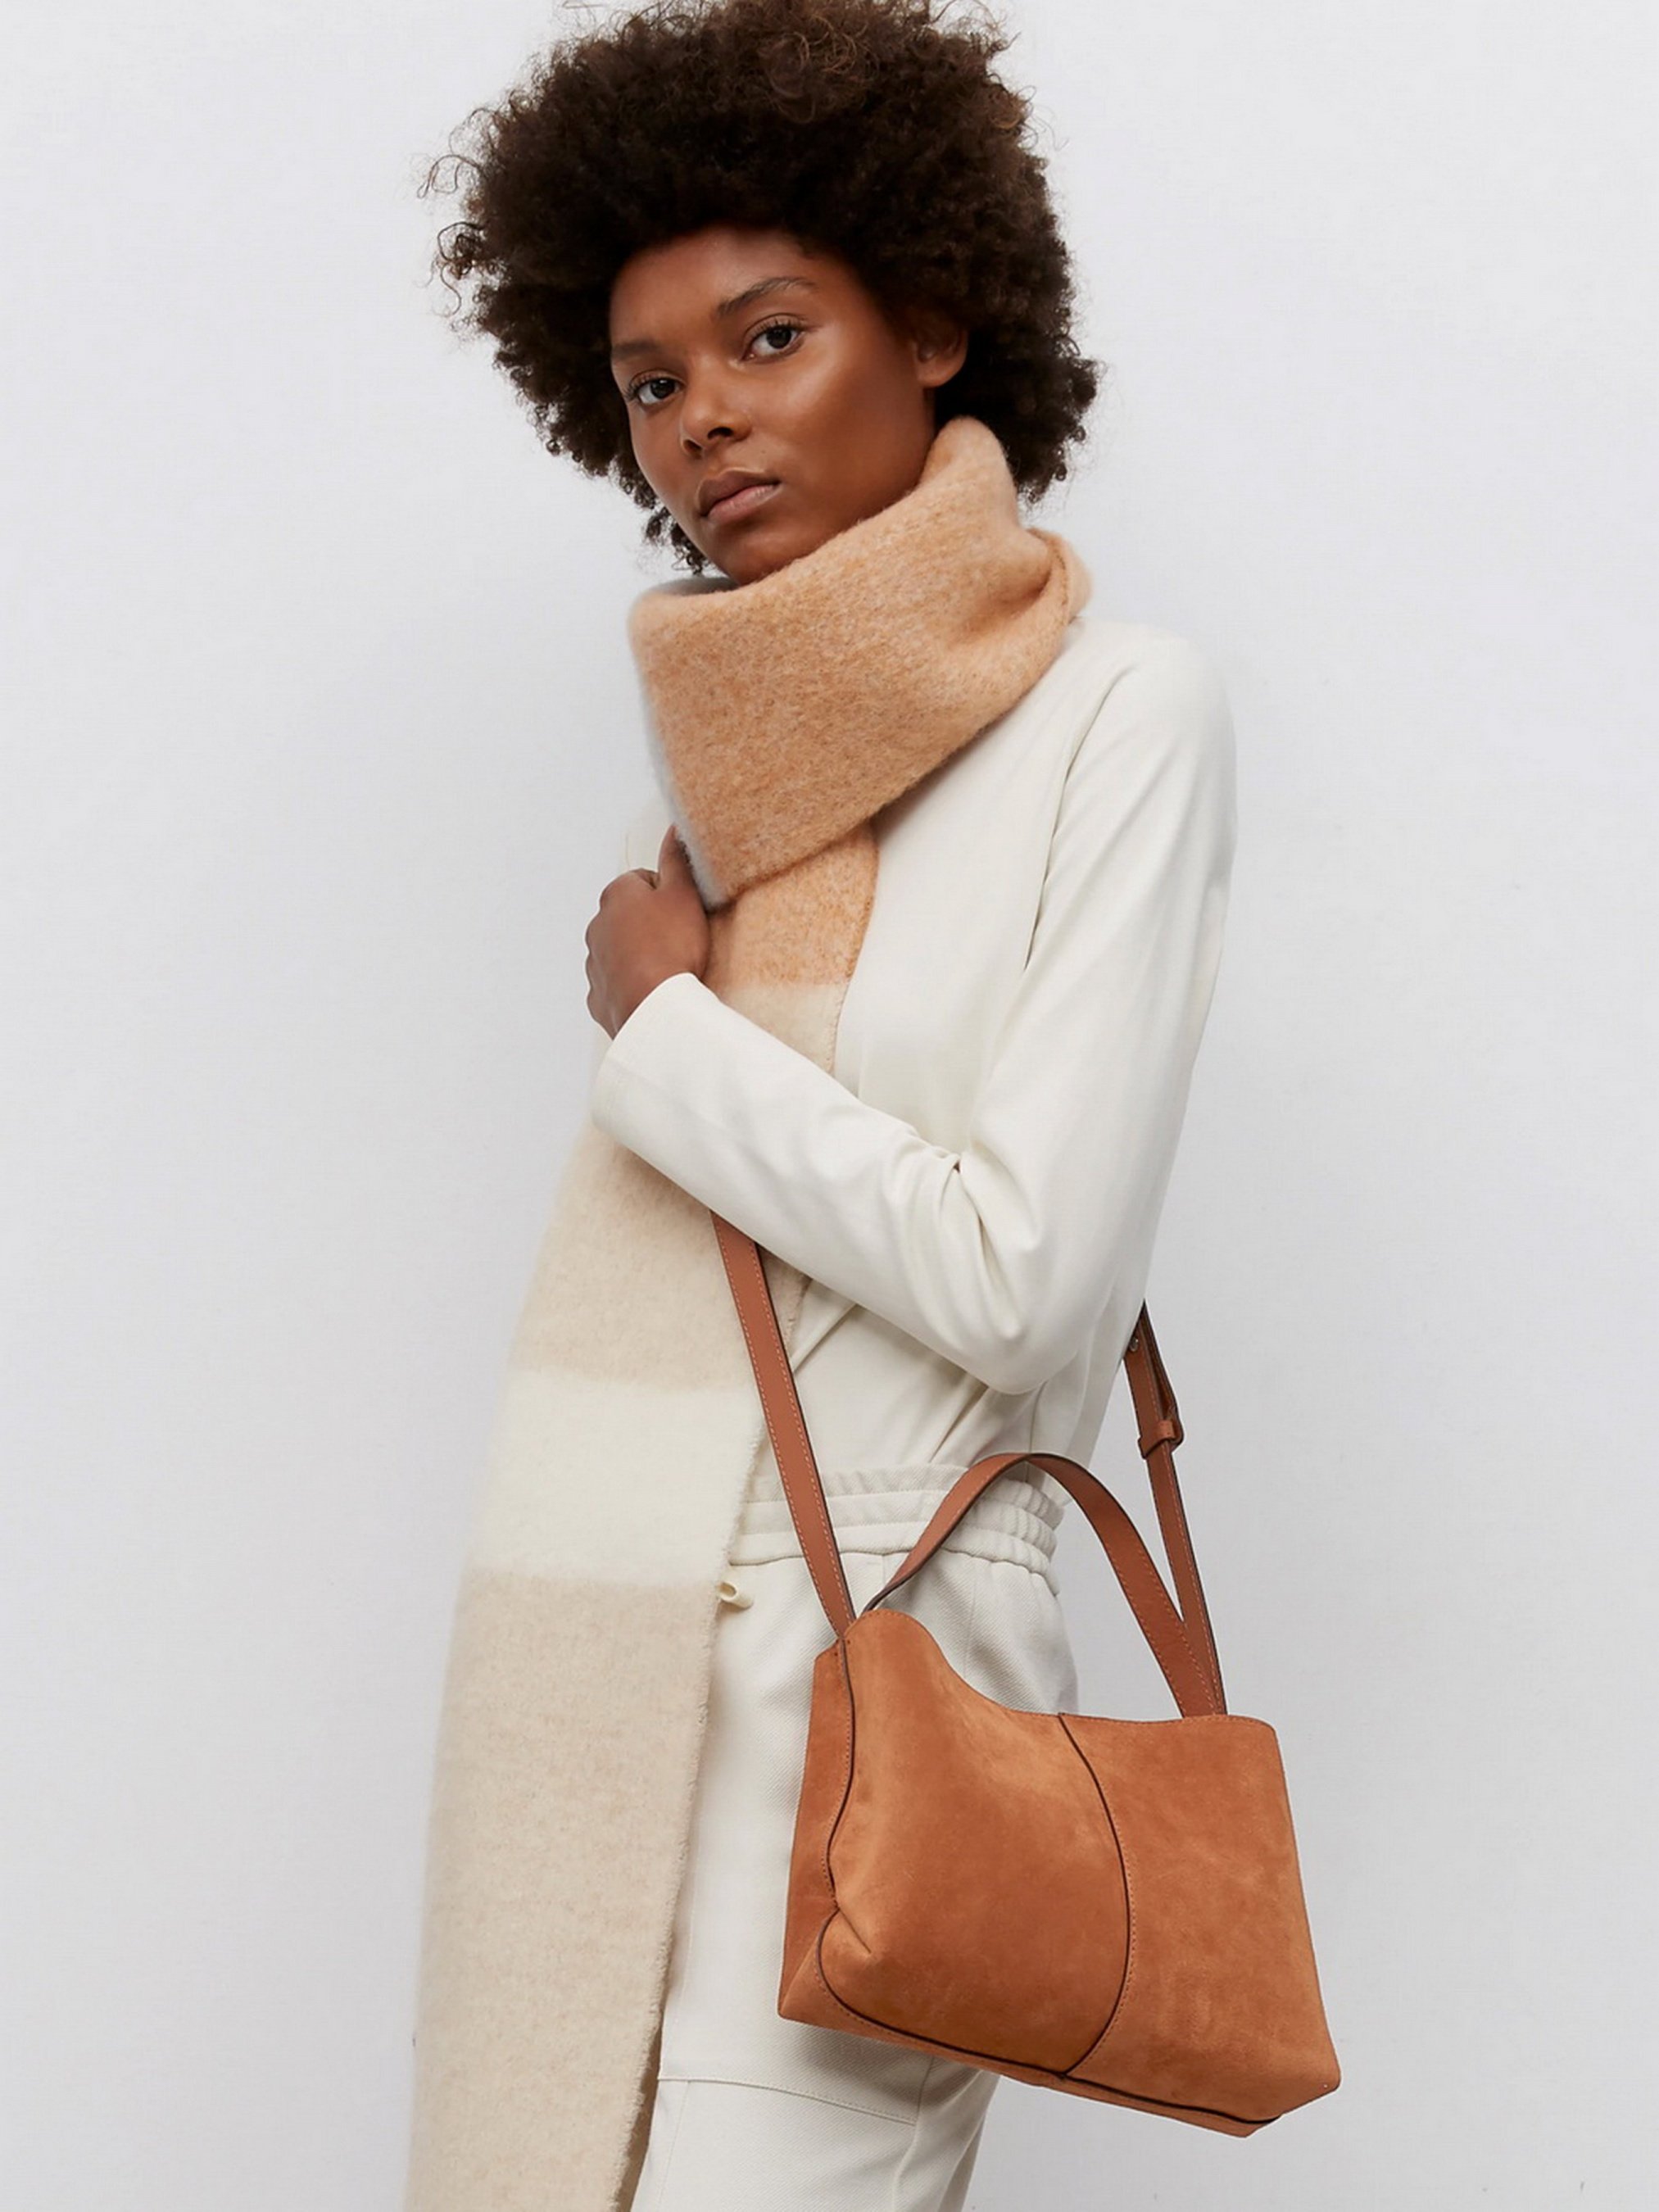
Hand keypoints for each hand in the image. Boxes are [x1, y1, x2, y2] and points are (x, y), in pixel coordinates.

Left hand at [585, 825, 711, 1036]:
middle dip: (651, 924)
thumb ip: (677, 860)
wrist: (655, 1007)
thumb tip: (674, 830)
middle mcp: (597, 925)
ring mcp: (594, 962)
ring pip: (620, 950)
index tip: (684, 912)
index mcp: (616, 894)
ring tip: (668, 969)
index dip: (669, 895)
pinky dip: (631, 986)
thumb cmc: (672, 948)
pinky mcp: (597, 996)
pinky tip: (653, 992)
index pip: (643, 880)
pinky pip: (615, 984)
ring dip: (640, 955)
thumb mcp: (684, 895)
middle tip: (680, 941)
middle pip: (629, 916)